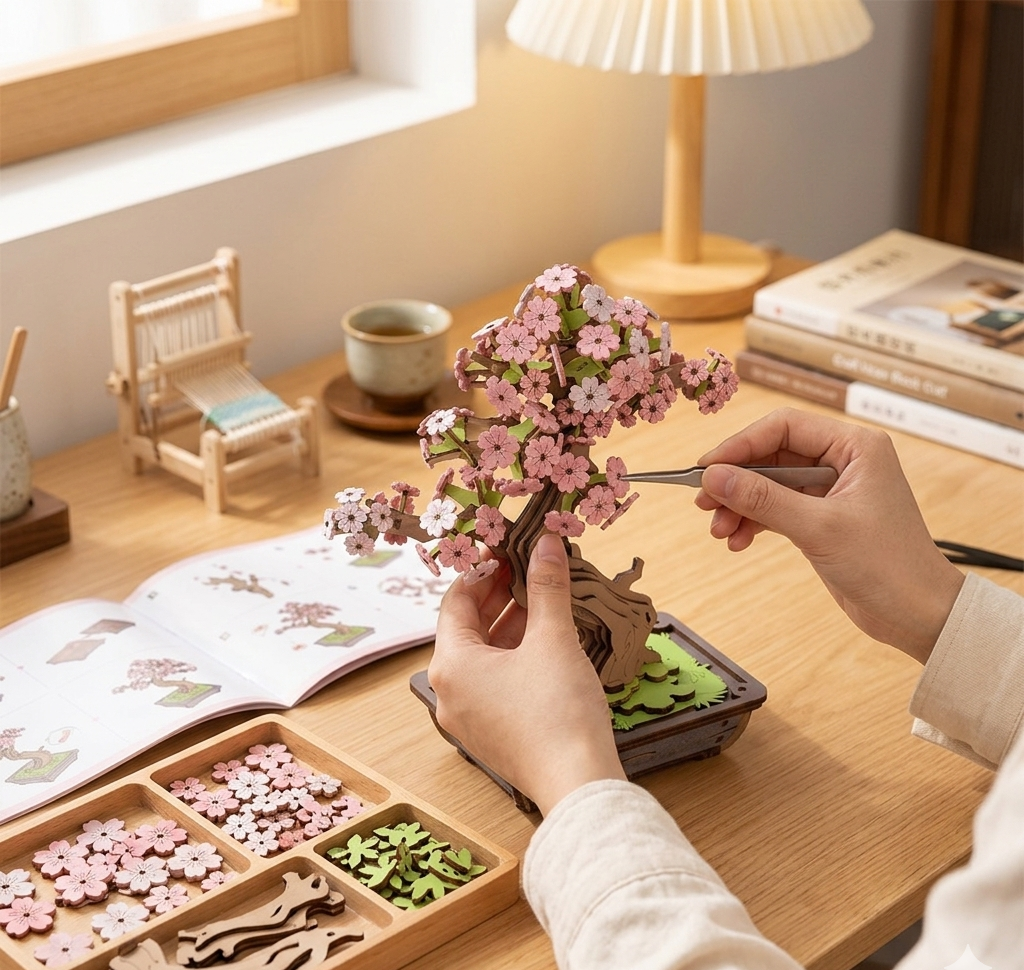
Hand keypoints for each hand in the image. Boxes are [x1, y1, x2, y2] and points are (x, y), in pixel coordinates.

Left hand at [428, 535, 624, 815]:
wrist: (578, 785)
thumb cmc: (558, 712)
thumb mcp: (553, 638)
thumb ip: (547, 586)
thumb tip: (546, 542)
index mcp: (451, 665)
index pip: (456, 600)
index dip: (484, 570)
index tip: (509, 550)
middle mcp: (450, 692)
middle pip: (467, 628)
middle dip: (499, 595)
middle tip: (528, 568)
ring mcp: (469, 717)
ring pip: (483, 656)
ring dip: (510, 624)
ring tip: (543, 598)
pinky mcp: (491, 734)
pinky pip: (494, 682)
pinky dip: (514, 655)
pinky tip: (545, 640)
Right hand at [694, 407, 964, 663]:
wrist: (919, 616)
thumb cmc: (889, 566)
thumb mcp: (818, 528)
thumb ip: (762, 499)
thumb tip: (713, 477)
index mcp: (855, 447)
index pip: (783, 427)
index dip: (740, 445)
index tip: (706, 468)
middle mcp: (843, 461)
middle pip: (770, 455)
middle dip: (736, 481)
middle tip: (704, 503)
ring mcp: (831, 490)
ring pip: (768, 484)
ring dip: (740, 505)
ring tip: (720, 531)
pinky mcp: (822, 518)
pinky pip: (776, 508)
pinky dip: (753, 522)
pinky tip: (738, 541)